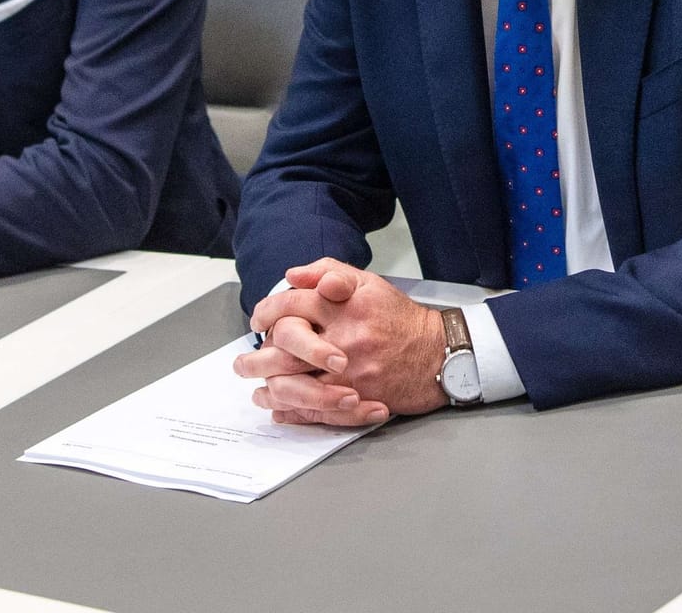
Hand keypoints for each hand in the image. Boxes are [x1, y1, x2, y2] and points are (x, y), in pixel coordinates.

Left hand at [235, 259, 448, 424]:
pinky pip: (313, 410)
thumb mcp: (369, 283)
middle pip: (284, 347)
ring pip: (293, 384)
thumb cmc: (400, 319)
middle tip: (243, 363)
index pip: (291, 304)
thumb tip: (292, 275)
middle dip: (255, 358)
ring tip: (257, 387)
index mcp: (344, 305)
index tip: (258, 320)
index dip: (267, 311)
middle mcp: (344, 338)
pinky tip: (280, 407)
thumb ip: (330, 271)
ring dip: (268, 387)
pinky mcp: (356, 399)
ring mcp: (349, 372)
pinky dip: (291, 411)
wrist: (438, 355)